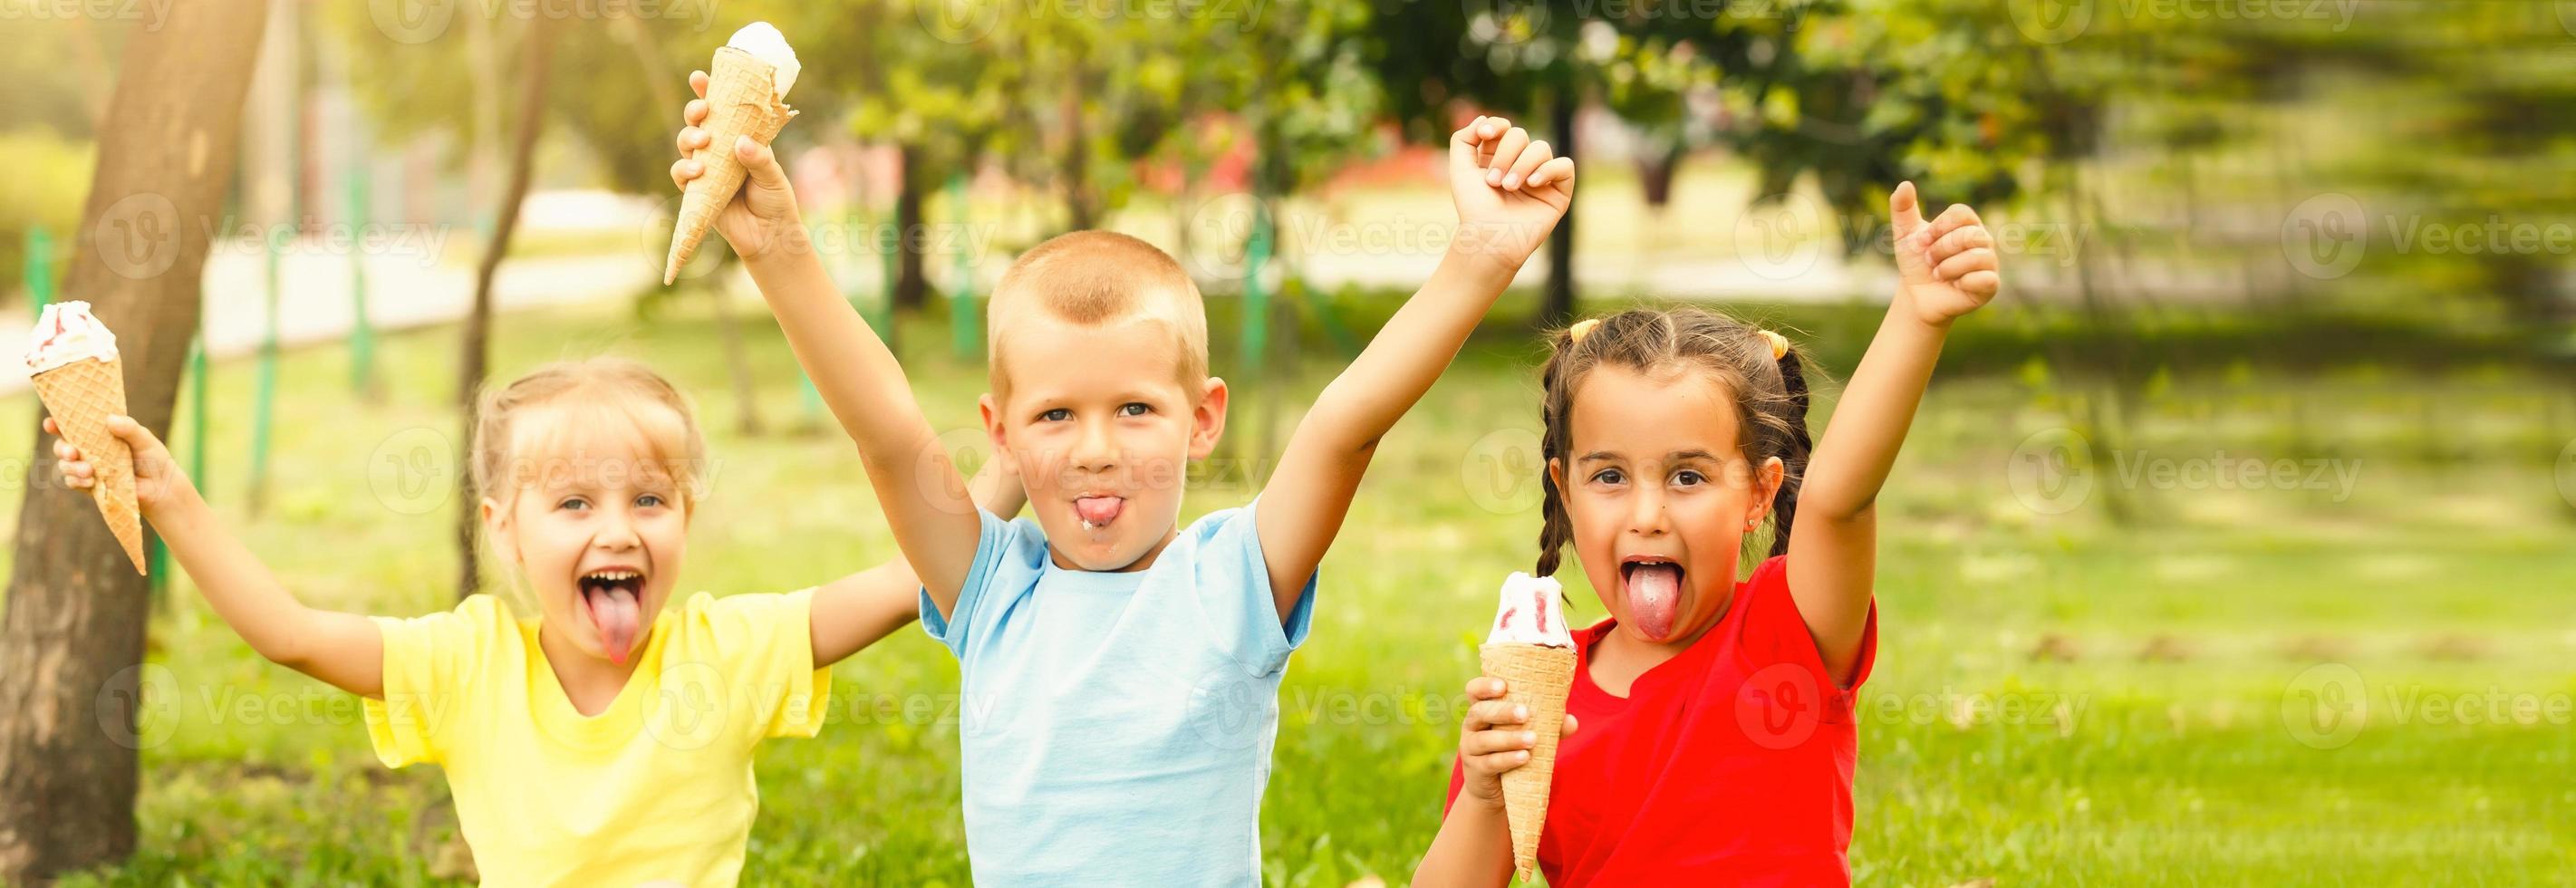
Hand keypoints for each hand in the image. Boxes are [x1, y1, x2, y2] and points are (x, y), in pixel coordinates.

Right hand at [48, 414, 189, 515]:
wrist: (162, 487)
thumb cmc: (154, 459)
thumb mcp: (145, 440)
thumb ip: (129, 428)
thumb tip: (110, 419)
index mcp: (98, 434)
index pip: (72, 426)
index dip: (57, 424)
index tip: (51, 423)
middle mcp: (89, 450)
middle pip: (62, 446)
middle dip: (62, 449)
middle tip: (72, 453)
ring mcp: (88, 468)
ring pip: (65, 465)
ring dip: (71, 467)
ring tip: (88, 470)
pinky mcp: (90, 485)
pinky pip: (73, 482)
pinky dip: (77, 481)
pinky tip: (90, 481)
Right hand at [669, 69, 803, 262]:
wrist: (770, 237)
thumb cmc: (776, 202)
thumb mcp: (774, 177)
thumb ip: (760, 159)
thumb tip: (740, 142)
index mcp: (740, 138)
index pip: (723, 110)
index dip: (709, 91)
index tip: (700, 77)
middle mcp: (720, 150)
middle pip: (698, 122)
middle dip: (695, 110)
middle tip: (703, 110)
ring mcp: (706, 168)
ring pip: (686, 143)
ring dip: (689, 136)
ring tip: (703, 141)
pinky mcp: (696, 190)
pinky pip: (681, 175)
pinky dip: (684, 168)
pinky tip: (697, 169)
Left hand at [1447, 116, 1576, 273]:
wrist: (1488, 238)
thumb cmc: (1473, 208)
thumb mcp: (1459, 169)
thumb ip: (1463, 139)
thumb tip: (1483, 119)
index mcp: (1498, 157)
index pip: (1504, 127)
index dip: (1496, 126)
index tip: (1484, 135)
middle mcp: (1521, 163)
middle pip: (1520, 135)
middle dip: (1505, 154)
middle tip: (1493, 181)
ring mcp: (1541, 176)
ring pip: (1541, 148)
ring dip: (1522, 164)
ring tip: (1509, 187)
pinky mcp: (1558, 191)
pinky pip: (1564, 165)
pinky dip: (1548, 170)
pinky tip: (1532, 183)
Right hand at [1456, 676, 1579, 810]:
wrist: (1497, 790)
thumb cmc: (1514, 750)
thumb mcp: (1530, 733)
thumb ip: (1550, 726)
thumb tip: (1571, 721)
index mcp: (1483, 709)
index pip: (1474, 690)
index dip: (1484, 686)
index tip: (1503, 686)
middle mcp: (1472, 726)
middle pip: (1478, 712)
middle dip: (1501, 712)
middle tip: (1525, 713)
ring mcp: (1470, 748)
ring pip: (1484, 740)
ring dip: (1509, 738)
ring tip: (1532, 739)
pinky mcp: (1476, 770)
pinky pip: (1490, 763)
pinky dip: (1507, 759)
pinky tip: (1524, 758)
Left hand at [1888, 182, 2000, 325]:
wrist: (1916, 295)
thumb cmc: (1916, 262)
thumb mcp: (1904, 234)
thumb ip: (1902, 208)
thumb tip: (1904, 184)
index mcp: (1967, 224)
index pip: (1962, 213)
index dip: (1939, 226)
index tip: (1923, 240)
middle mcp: (1983, 241)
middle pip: (1968, 235)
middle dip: (1940, 249)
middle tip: (1929, 261)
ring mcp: (1989, 263)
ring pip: (1976, 257)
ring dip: (1947, 268)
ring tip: (1939, 274)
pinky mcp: (1990, 285)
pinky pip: (1984, 278)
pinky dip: (1963, 282)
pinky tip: (1955, 286)